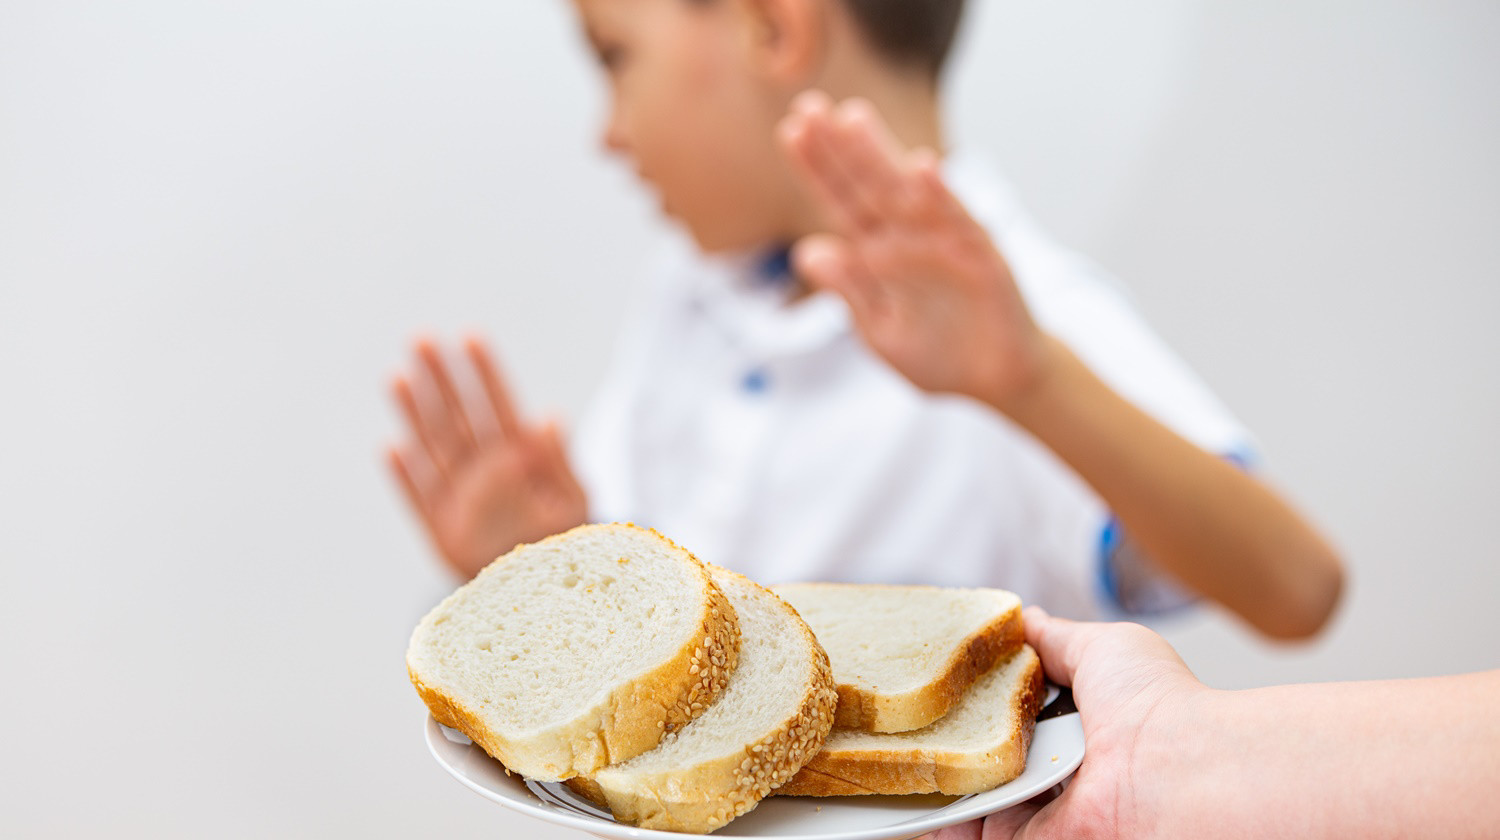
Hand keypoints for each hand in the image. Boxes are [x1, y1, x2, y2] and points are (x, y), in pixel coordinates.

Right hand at [386, 336, 587, 578]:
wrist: (549, 595)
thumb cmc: (566, 542)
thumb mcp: (575, 500)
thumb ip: (559, 462)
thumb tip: (546, 418)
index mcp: (517, 456)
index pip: (497, 405)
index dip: (485, 373)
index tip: (471, 337)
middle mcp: (482, 470)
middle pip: (458, 416)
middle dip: (441, 378)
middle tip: (421, 340)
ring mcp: (459, 497)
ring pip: (433, 446)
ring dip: (415, 412)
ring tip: (398, 376)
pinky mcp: (440, 529)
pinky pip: (419, 498)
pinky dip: (407, 476)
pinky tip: (393, 448)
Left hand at [777, 91, 1054, 412]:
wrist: (994, 379)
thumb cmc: (935, 354)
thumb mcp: (880, 331)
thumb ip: (849, 291)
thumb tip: (806, 251)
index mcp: (876, 253)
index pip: (839, 202)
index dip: (817, 168)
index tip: (790, 131)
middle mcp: (907, 236)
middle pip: (868, 185)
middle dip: (840, 148)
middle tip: (810, 107)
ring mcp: (944, 240)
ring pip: (908, 192)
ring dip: (883, 156)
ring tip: (854, 120)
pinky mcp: (980, 255)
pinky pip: (959, 221)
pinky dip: (942, 195)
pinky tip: (922, 167)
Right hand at [922, 608, 1204, 839]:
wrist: (1173, 773)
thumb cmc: (1155, 705)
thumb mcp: (1104, 646)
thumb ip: (1057, 639)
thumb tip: (1023, 621)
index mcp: (1080, 725)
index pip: (1014, 713)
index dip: (978, 698)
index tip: (942, 680)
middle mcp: (1059, 771)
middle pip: (986, 753)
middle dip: (950, 735)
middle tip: (913, 713)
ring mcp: (1039, 808)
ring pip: (972, 792)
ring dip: (941, 773)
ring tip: (902, 746)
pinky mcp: (1022, 838)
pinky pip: (968, 830)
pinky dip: (940, 819)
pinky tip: (915, 791)